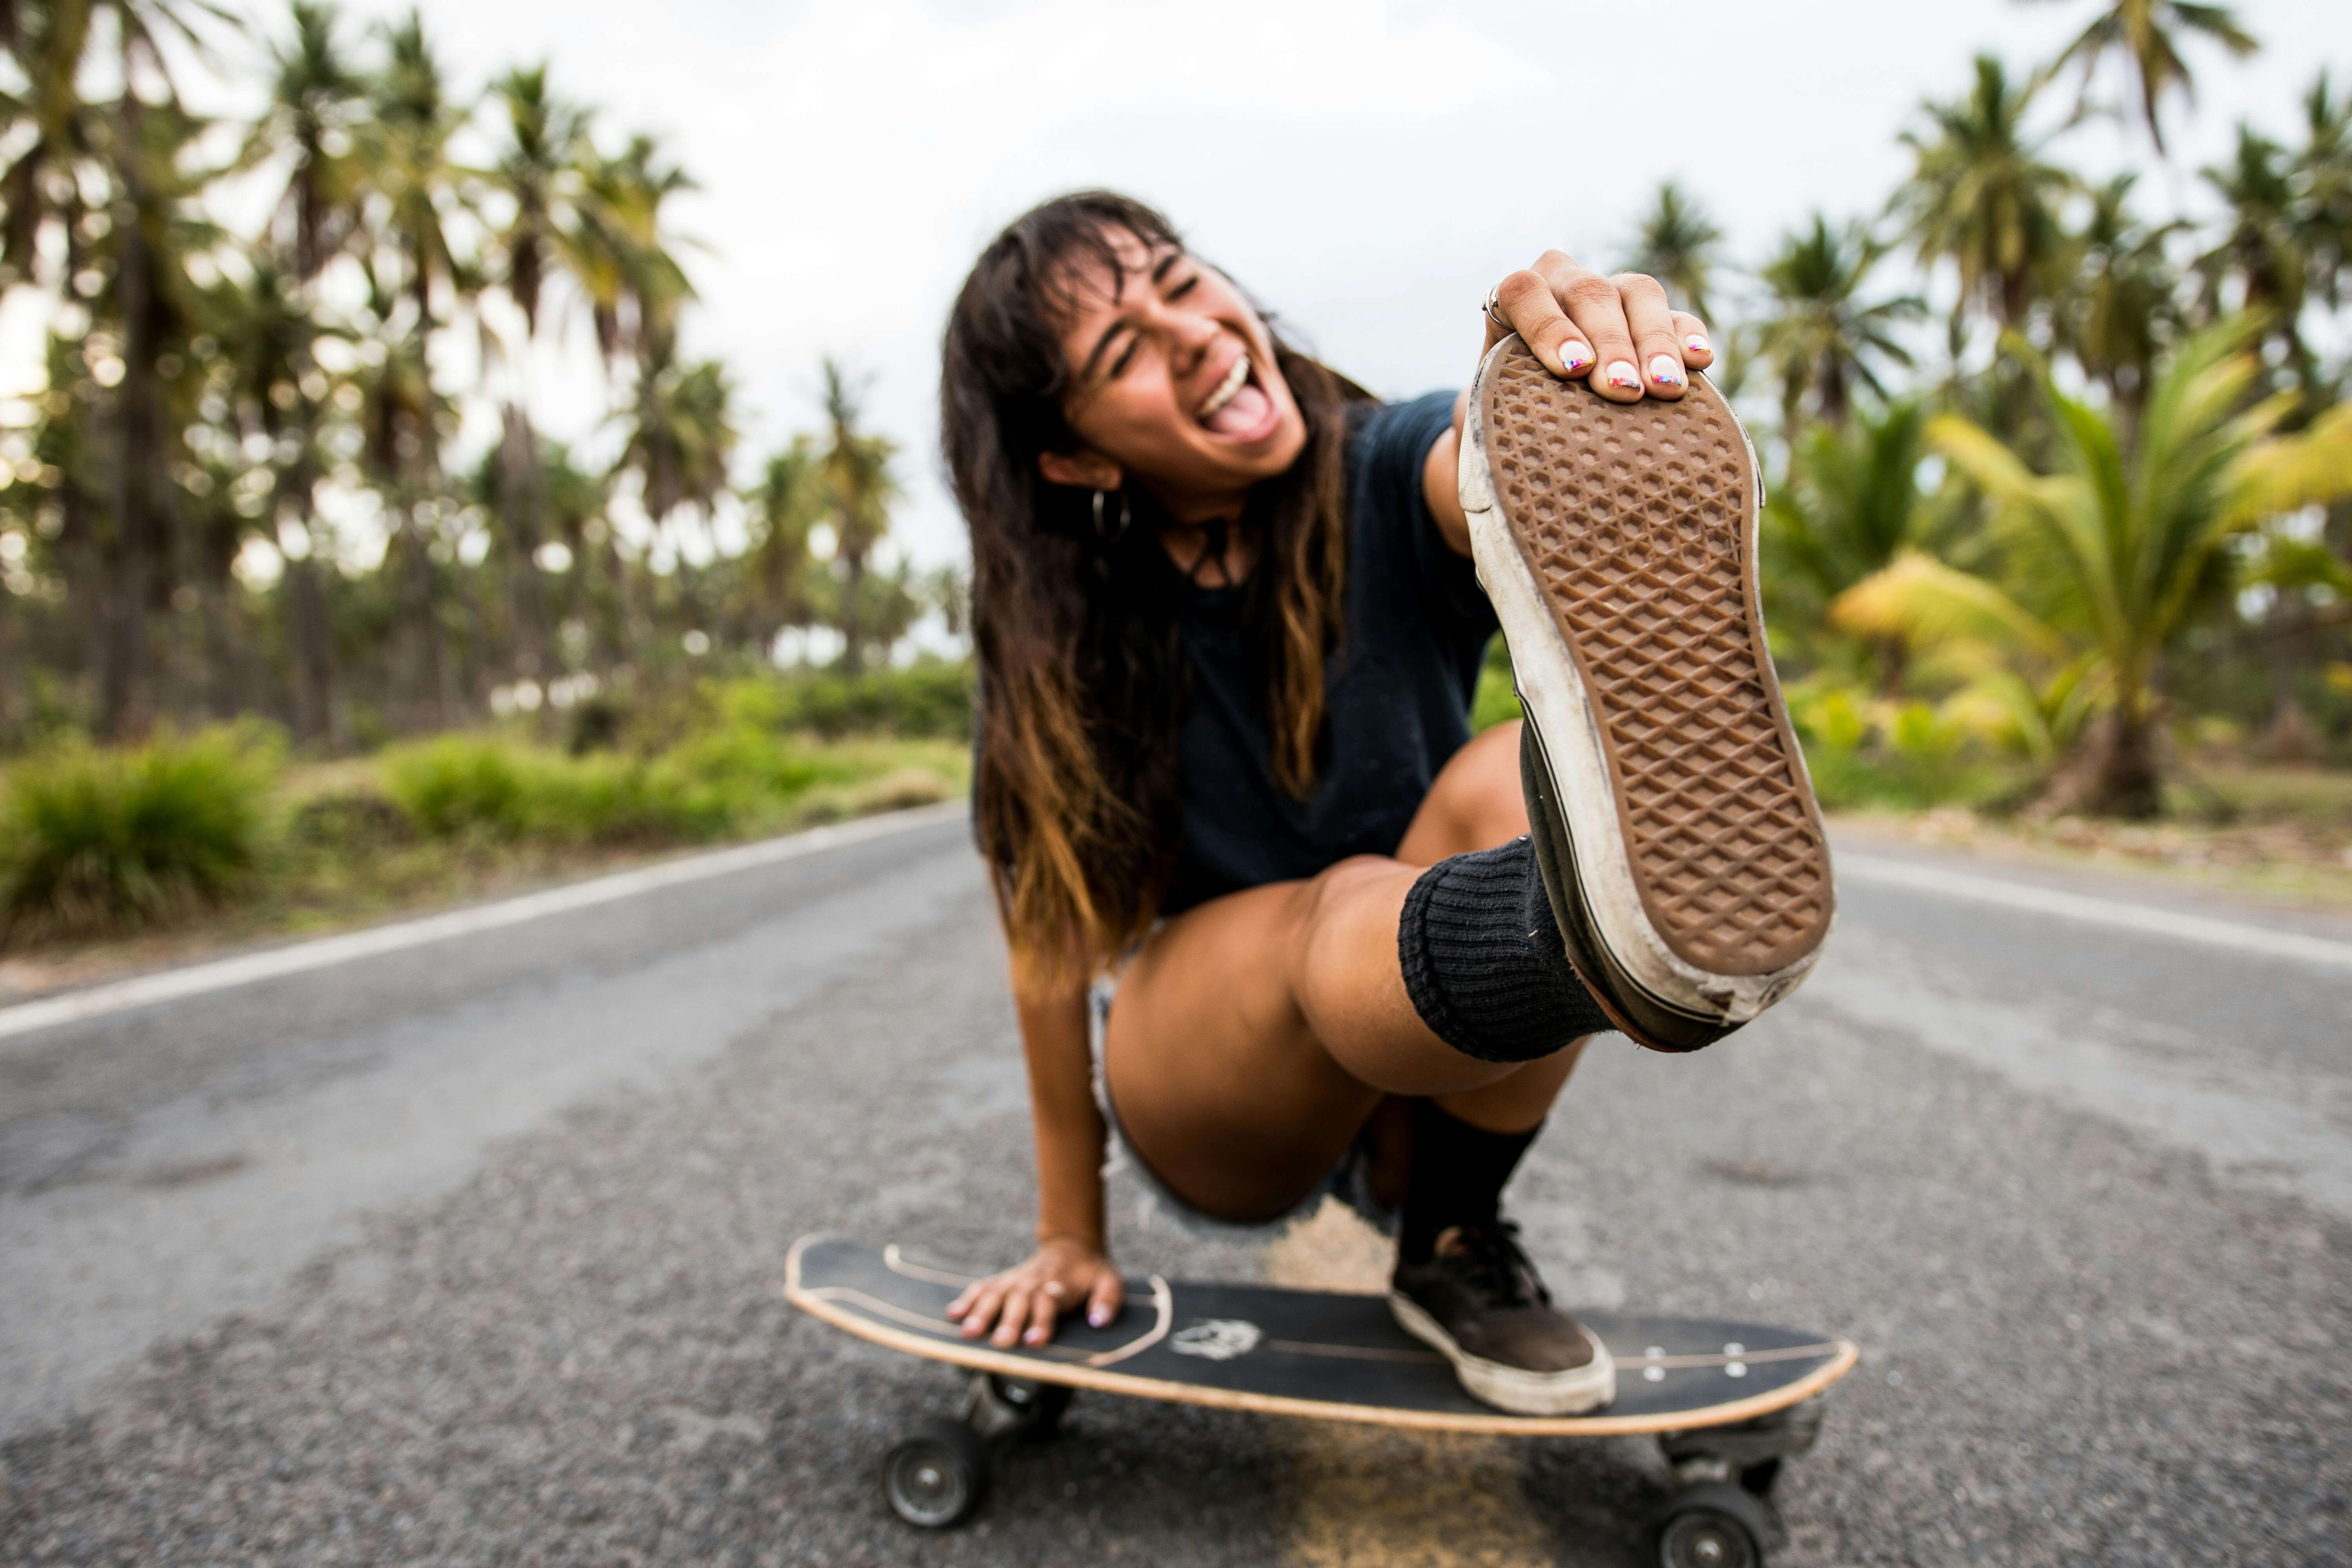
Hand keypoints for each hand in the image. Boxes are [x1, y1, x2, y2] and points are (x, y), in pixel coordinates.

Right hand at [944, 1236, 1125, 1348]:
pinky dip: (966, 1300)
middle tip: (1001, 1344)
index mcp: (1059, 1284)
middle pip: (1019, 1301)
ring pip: (995, 1295)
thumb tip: (1099, 1322)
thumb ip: (1108, 1300)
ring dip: (982, 1313)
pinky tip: (953, 1315)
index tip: (1034, 1342)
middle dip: (1009, 1322)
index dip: (1041, 1322)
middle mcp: (1033, 1282)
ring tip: (969, 1333)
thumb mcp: (1110, 1280)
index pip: (1049, 1302)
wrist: (1070, 1247)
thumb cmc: (1090, 1273)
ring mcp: (1014, 1280)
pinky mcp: (1002, 1281)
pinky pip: (981, 1288)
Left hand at [1484, 252, 1714, 402]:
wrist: (1538, 421)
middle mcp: (1564, 283)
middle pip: (1589, 293)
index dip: (1547, 326)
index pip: (1523, 291)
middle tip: (1623, 392)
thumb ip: (1494, 416)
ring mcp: (1613, 293)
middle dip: (1610, 344)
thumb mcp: (1495, 413)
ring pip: (1638, 292)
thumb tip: (1494, 465)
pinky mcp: (1653, 315)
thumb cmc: (1509, 419)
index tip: (1571, 370)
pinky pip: (1677, 314)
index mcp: (1515, 301)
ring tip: (1665, 387)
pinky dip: (1688, 334)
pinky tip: (1700, 362)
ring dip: (1654, 340)